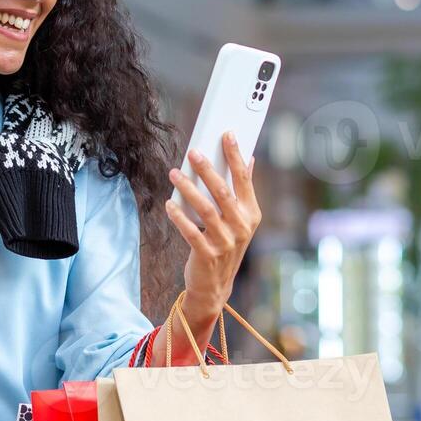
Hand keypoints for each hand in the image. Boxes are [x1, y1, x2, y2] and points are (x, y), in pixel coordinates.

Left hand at [165, 132, 261, 328]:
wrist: (215, 285)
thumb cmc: (225, 245)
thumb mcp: (240, 220)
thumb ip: (243, 191)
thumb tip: (250, 159)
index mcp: (251, 214)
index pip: (244, 180)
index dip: (236, 156)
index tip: (226, 135)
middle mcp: (241, 227)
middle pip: (223, 192)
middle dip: (207, 170)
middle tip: (193, 153)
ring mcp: (225, 242)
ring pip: (205, 209)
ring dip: (188, 189)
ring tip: (174, 173)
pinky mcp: (207, 254)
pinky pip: (190, 231)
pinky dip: (179, 216)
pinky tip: (168, 204)